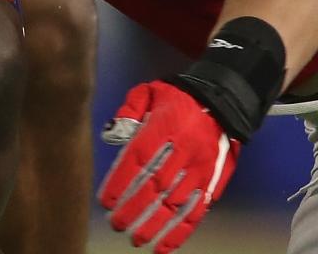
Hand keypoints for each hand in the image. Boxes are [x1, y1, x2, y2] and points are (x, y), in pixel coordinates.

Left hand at [98, 80, 238, 252]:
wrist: (223, 102)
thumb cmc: (178, 98)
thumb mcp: (149, 90)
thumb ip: (129, 109)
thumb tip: (112, 134)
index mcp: (165, 126)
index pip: (138, 158)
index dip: (121, 181)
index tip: (105, 200)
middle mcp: (184, 151)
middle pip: (156, 185)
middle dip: (133, 208)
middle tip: (116, 224)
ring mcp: (200, 170)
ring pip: (176, 204)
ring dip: (155, 224)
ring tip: (135, 239)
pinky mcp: (213, 184)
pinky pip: (197, 212)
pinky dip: (181, 232)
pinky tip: (164, 246)